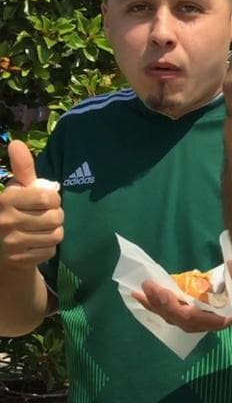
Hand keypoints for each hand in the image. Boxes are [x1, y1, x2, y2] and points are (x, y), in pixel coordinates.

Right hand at [0, 140, 62, 269]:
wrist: (2, 248)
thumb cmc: (15, 210)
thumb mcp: (18, 189)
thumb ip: (22, 168)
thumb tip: (16, 143)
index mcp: (5, 200)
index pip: (48, 197)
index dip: (52, 199)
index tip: (44, 201)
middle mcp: (5, 221)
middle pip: (55, 217)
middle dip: (56, 216)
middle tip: (44, 217)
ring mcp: (11, 242)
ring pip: (56, 235)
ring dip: (54, 232)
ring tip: (41, 229)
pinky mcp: (19, 259)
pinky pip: (51, 250)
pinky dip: (48, 247)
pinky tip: (35, 243)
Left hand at [133, 260, 231, 332]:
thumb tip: (231, 266)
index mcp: (220, 318)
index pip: (193, 317)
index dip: (176, 306)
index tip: (164, 292)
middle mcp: (204, 323)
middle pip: (177, 319)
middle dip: (160, 304)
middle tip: (147, 286)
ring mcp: (196, 321)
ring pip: (171, 317)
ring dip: (154, 305)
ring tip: (138, 292)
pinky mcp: (190, 315)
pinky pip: (170, 313)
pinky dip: (156, 304)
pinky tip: (143, 295)